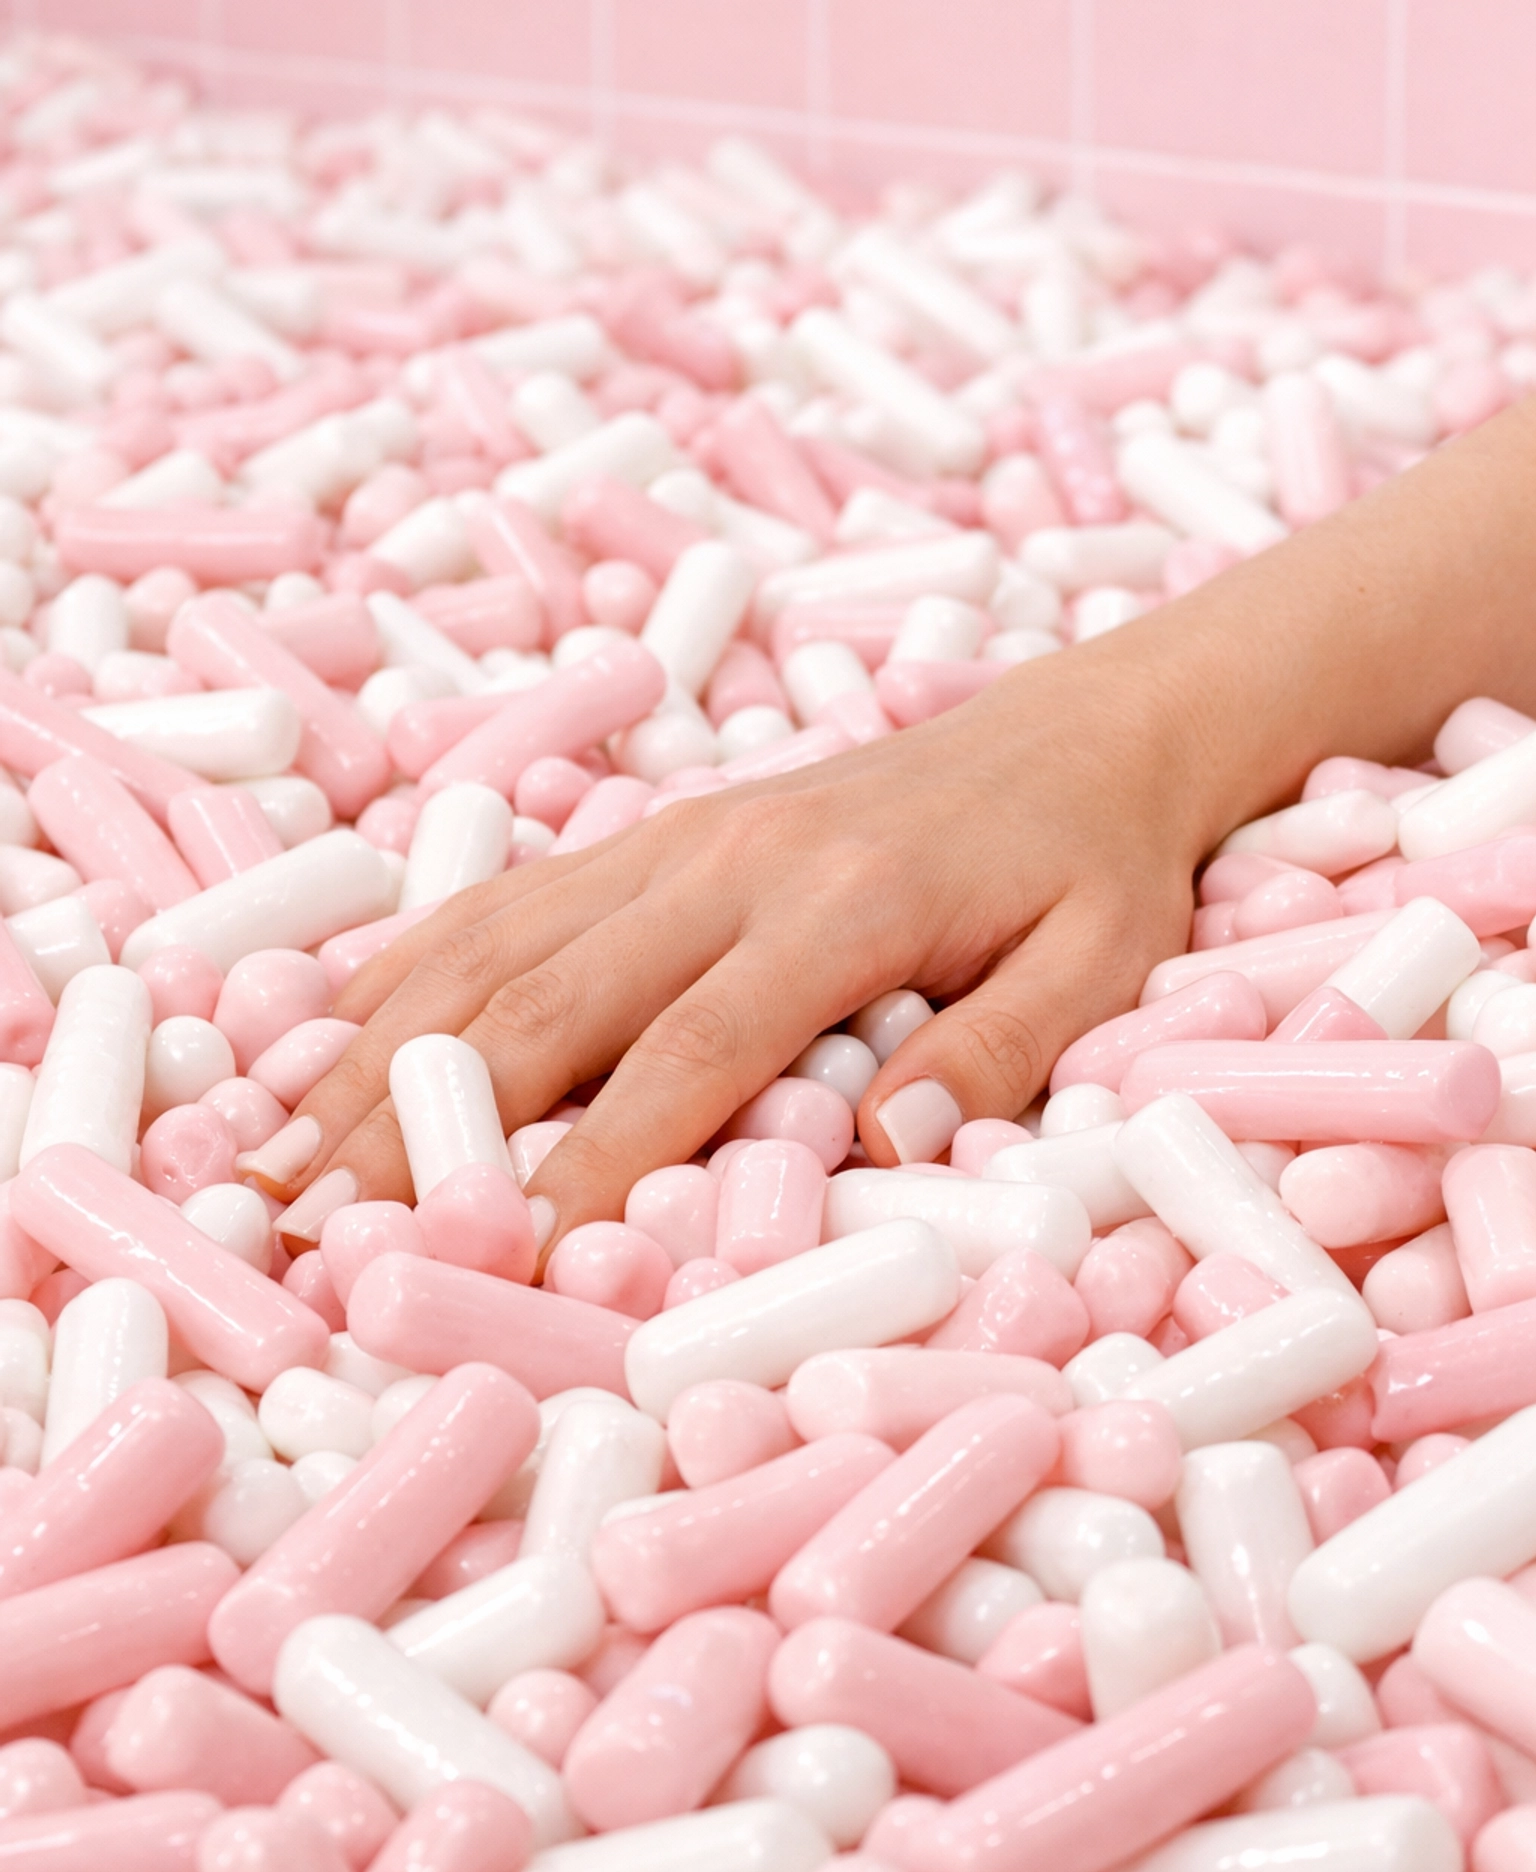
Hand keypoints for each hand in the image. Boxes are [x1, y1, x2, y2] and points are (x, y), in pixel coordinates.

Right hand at [268, 638, 1210, 1255]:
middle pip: (550, 996)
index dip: (595, 1158)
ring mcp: (676, 838)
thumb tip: (882, 1143)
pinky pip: (508, 900)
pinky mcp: (654, 837)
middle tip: (326, 1232)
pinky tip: (330, 1034)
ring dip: (383, 1052)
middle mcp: (730, 857)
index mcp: (844, 900)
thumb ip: (1002, 1049)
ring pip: (498, 945)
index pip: (693, 1045)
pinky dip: (410, 969)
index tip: (510, 1263)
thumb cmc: (1089, 870)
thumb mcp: (1102, 963)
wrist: (1070, 734)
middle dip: (432, 1121)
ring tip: (281, 1157)